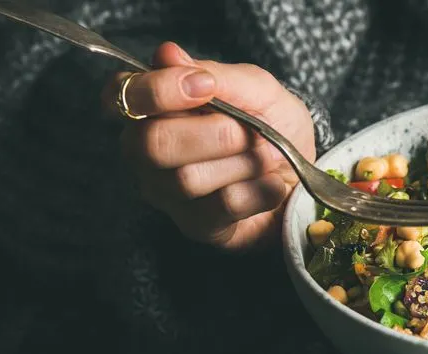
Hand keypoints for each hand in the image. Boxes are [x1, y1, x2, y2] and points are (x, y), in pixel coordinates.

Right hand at [103, 41, 315, 249]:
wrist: (306, 172)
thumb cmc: (273, 125)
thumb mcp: (257, 89)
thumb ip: (215, 74)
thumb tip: (166, 54)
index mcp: (152, 108)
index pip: (121, 96)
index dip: (157, 90)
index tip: (206, 86)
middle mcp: (146, 152)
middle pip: (152, 144)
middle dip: (215, 133)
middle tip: (250, 130)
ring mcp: (167, 194)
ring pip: (188, 179)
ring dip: (244, 162)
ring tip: (266, 157)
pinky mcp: (197, 226)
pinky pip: (222, 207)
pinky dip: (260, 190)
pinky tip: (272, 185)